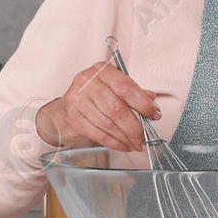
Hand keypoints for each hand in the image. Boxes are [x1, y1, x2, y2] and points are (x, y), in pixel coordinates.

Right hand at [34, 60, 156, 153]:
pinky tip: (124, 145)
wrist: (63, 110)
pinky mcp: (73, 119)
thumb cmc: (93, 98)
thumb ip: (132, 92)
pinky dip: (115, 143)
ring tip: (136, 144)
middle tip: (145, 138)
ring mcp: (77, 101)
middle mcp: (87, 83)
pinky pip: (99, 134)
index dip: (143, 103)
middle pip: (117, 109)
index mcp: (102, 71)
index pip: (126, 87)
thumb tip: (151, 101)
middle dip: (135, 127)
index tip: (154, 115)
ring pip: (109, 124)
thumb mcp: (113, 88)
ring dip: (126, 138)